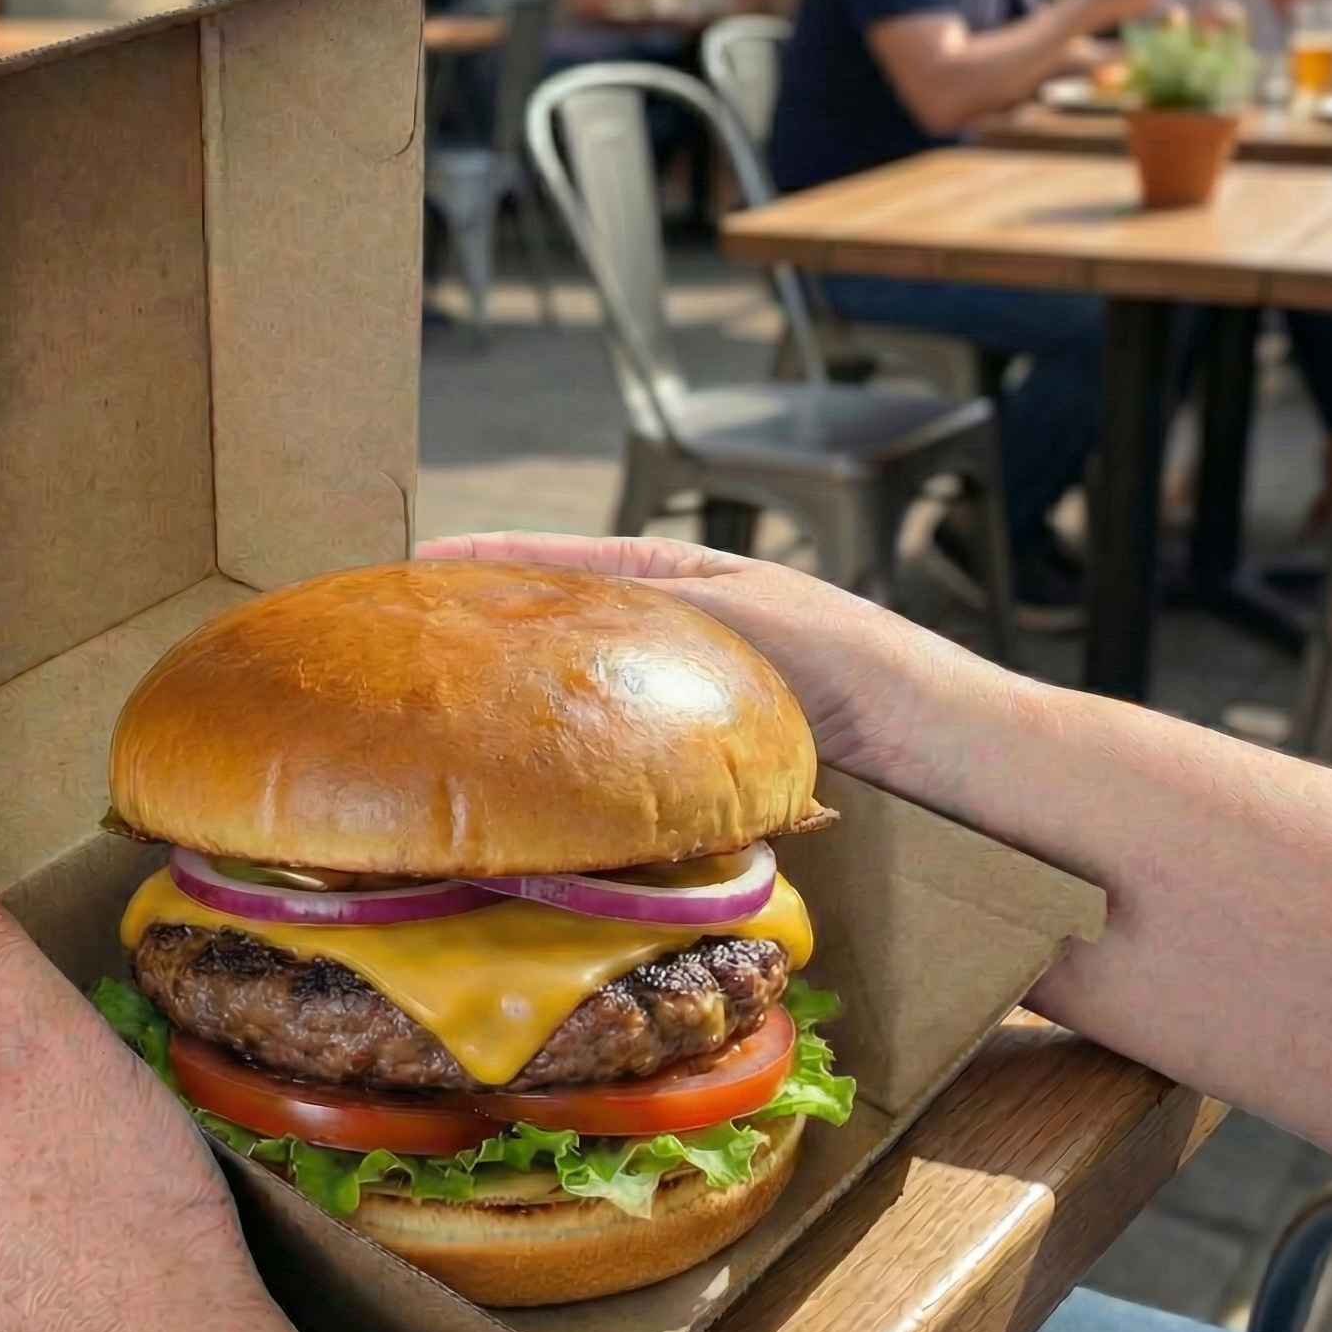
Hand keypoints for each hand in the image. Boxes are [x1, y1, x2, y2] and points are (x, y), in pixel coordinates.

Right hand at [414, 533, 985, 787]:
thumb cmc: (840, 655)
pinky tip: (537, 772)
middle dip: (489, 627)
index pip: (556, 558)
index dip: (485, 559)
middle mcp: (665, 631)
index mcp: (673, 575)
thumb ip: (637, 605)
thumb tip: (549, 604)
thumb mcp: (726, 609)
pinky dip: (572, 754)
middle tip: (413, 636)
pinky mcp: (691, 755)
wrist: (918, 736)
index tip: (415, 561)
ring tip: (453, 703)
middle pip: (558, 624)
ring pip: (579, 689)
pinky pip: (612, 747)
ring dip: (525, 696)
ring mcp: (674, 694)